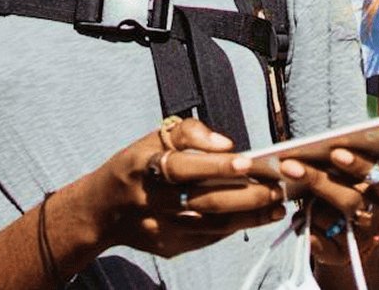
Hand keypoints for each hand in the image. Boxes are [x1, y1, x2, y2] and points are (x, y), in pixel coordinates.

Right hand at [81, 118, 287, 257]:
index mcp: (142, 167)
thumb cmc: (136, 167)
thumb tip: (225, 143)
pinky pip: (209, 237)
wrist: (101, 211)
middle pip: (203, 200)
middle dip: (246, 194)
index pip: (182, 167)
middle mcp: (150, 200)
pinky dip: (236, 227)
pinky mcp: (169, 246)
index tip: (247, 161)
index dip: (214, 164)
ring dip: (249, 215)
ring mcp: (160, 228)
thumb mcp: (151, 140)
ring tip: (277, 205)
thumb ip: (189, 133)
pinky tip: (259, 217)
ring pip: (212, 224)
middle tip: (277, 186)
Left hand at [278, 147, 378, 265]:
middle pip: (351, 200)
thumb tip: (311, 153)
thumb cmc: (346, 192)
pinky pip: (318, 241)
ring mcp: (362, 239)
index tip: (334, 152)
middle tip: (290, 168)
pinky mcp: (342, 256)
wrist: (347, 233)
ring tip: (296, 198)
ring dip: (309, 208)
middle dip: (319, 181)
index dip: (359, 165)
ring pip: (332, 220)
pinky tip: (298, 220)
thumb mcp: (351, 176)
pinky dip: (305, 228)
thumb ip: (341, 163)